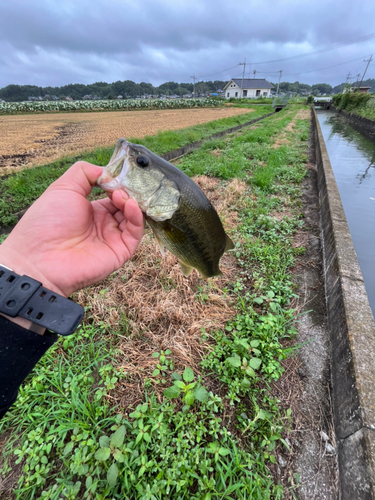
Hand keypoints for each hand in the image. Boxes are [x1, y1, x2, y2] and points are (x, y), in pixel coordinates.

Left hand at [0, 161, 143, 297]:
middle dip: (128, 191)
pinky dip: (136, 217)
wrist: (39, 258)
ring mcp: (112, 238)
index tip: (119, 174)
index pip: (114, 194)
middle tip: (125, 183)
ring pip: (134, 217)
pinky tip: (129, 204)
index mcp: (91, 210)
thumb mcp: (64, 187)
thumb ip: (85, 172)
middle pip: (126, 204)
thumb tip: (108, 172)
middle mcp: (104, 224)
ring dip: (132, 202)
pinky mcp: (120, 251)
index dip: (118, 183)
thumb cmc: (46, 222)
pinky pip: (135, 233)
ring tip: (121, 195)